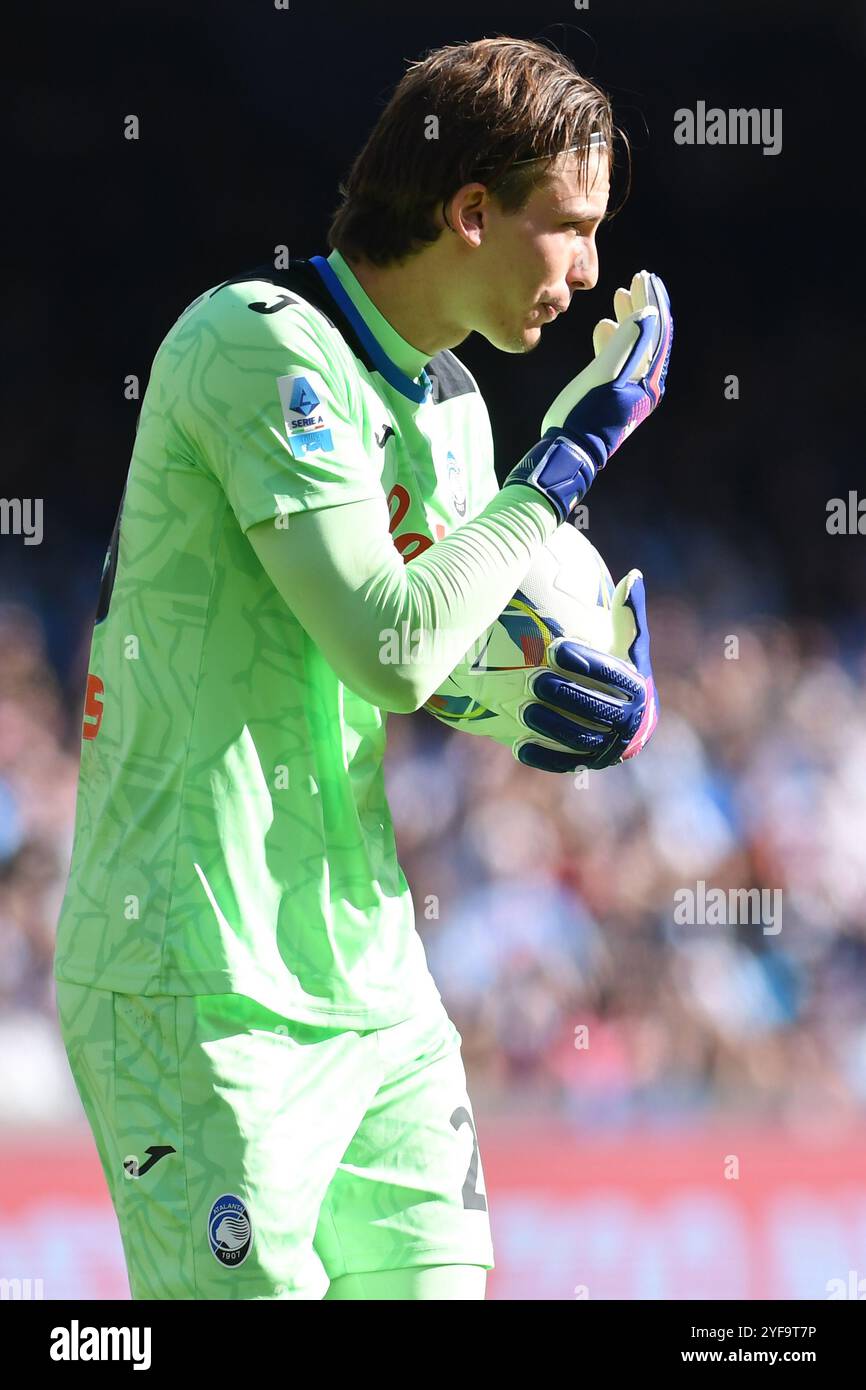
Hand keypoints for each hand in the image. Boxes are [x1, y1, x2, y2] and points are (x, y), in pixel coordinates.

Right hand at [502, 271, 672, 524]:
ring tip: (620, 296)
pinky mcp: (615, 394)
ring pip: (637, 345)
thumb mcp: (605, 375)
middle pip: (653, 335)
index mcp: (649, 377)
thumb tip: (647, 313)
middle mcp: (646, 383)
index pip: (659, 330)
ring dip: (631, 319)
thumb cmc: (585, 414)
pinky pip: (622, 360)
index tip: (644, 277)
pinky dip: (616, 339)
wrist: (570, 451)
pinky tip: (603, 327)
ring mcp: (631, 389)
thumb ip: (627, 342)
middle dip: (645, 305)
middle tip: (636, 280)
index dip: (653, 301)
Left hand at [513, 570, 658, 772]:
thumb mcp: (628, 643)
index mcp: (638, 689)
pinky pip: (564, 762)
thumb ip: (628, 614)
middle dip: (566, 694)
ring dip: (551, 725)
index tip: (557, 647)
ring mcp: (608, 747)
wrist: (627, 719)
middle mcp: (628, 722)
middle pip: (597, 709)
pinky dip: (543, 755)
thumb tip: (633, 575)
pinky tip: (518, 743)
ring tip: (523, 707)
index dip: (587, 662)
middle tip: (534, 678)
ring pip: (580, 738)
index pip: (614, 676)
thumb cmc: (621, 670)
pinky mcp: (587, 763)